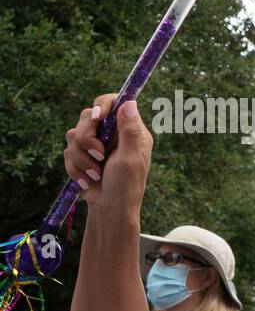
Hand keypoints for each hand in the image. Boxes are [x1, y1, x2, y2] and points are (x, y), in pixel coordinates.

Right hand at [64, 95, 152, 211]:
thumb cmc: (126, 186)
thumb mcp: (130, 159)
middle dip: (87, 138)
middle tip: (99, 156)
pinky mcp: (81, 154)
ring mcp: (96, 143)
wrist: (109, 208)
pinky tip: (88, 180)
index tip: (98, 117)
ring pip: (74, 135)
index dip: (102, 105)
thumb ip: (129, 132)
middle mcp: (112, 133)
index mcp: (130, 131)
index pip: (114, 102)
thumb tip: (129, 102)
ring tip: (96, 174)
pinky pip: (67, 151)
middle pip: (87, 116)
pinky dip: (76, 168)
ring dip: (82, 158)